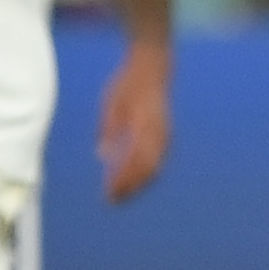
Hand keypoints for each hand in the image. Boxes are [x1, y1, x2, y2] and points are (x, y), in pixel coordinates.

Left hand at [97, 39, 171, 201]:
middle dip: (130, 188)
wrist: (153, 69)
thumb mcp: (112, 103)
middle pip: (147, 170)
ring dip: (138, 184)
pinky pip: (158, 162)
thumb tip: (102, 155)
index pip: (134, 162)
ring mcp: (165, 135)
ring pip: (155, 169)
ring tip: (121, 194)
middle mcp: (158, 133)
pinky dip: (145, 175)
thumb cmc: (128, 85)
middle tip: (113, 200)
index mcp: (144, 125)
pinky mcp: (166, 136)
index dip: (122, 181)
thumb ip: (108, 129)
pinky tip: (132, 180)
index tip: (109, 194)